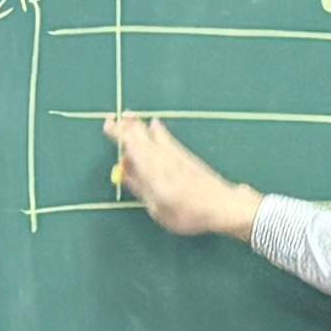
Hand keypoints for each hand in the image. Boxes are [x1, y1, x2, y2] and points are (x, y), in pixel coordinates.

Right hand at [101, 113, 261, 238]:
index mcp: (153, 171)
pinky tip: (155, 124)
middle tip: (112, 118)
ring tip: (128, 116)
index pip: (131, 147)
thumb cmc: (188, 214)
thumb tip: (124, 171)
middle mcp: (163, 158)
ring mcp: (176, 155)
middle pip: (141, 138)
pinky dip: (158, 130)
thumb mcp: (157, 208)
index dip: (118, 136)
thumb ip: (140, 187)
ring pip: (153, 135)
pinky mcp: (186, 156)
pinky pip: (167, 138)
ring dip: (139, 126)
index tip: (107, 125)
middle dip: (126, 128)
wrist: (222, 205)